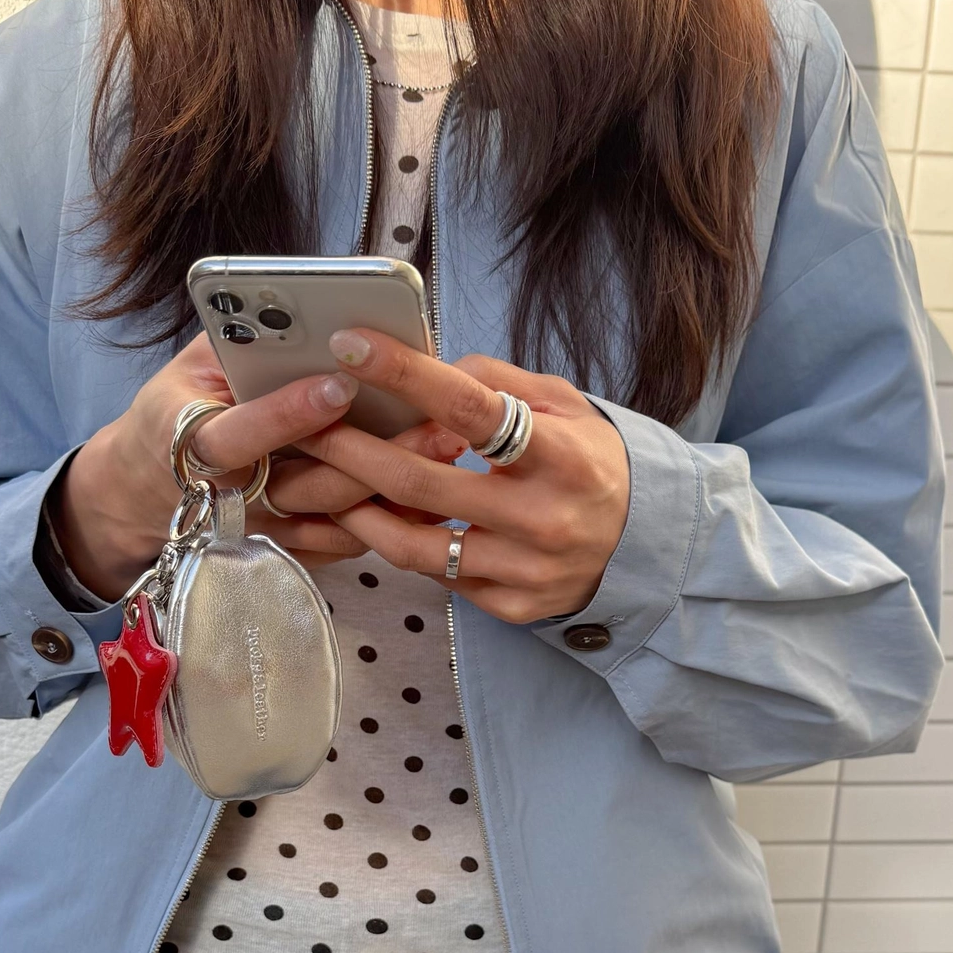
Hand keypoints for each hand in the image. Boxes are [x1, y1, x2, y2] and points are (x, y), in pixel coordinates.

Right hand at [51, 332, 463, 599]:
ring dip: (398, 490)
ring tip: (448, 447)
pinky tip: (435, 491)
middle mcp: (227, 497)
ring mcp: (262, 529)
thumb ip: (238, 340)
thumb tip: (303, 313)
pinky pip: (346, 543)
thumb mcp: (190, 363)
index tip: (341, 383)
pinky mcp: (288, 549)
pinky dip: (391, 521)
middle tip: (437, 422)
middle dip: (376, 455)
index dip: (290, 413)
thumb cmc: (183, 406)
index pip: (241, 435)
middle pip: (308, 486)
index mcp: (189, 443)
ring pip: (336, 520)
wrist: (152, 486)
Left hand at [293, 327, 630, 622]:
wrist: (646, 546)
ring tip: (323, 483)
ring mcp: (526, 570)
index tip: (351, 346)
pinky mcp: (512, 605)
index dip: (404, 375)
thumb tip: (429, 368)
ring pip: (415, 544)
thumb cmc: (592, 463)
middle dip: (351, 450)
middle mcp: (544, 517)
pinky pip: (438, 576)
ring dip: (357, 510)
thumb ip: (498, 383)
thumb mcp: (566, 406)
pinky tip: (374, 522)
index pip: (469, 407)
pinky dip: (401, 547)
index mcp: (561, 455)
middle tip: (306, 425)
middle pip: (422, 482)